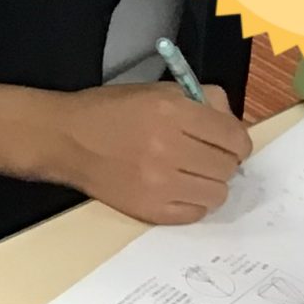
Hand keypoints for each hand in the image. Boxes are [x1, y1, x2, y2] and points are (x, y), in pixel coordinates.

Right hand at [55, 84, 251, 224]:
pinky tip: (176, 187)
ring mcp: (160, 183)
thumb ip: (198, 99)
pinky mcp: (152, 210)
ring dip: (210, 182)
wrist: (66, 139)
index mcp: (171, 111)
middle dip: (223, 160)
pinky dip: (193, 202)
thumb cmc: (111, 110)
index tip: (228, 142)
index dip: (237, 140)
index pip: (234, 137)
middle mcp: (169, 147)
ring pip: (218, 193)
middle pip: (228, 166)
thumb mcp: (154, 90)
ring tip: (190, 173)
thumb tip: (230, 120)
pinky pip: (196, 213)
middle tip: (205, 155)